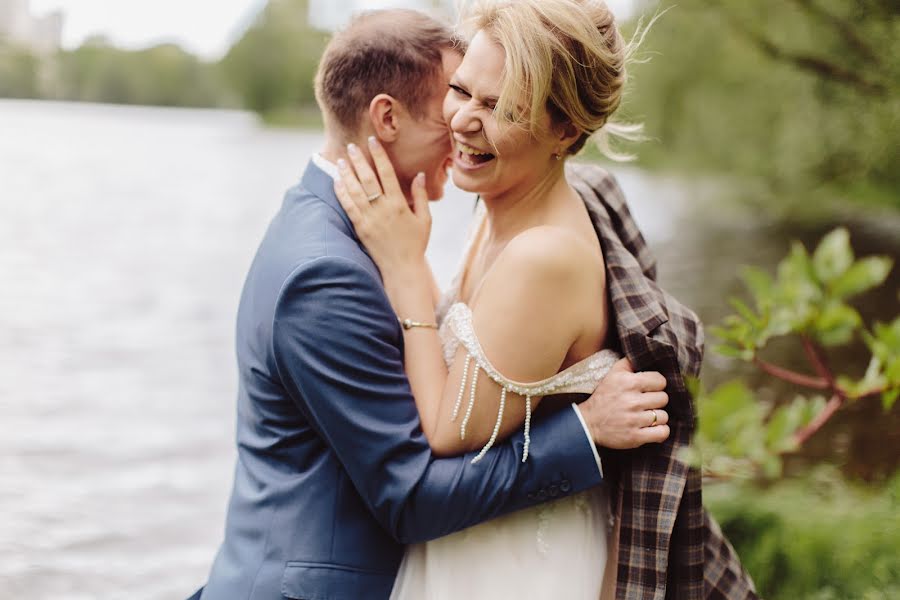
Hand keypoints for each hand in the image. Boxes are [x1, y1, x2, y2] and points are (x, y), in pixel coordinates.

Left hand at [334, 137, 431, 274]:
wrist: (402, 268)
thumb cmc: (416, 244)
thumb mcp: (425, 219)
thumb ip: (421, 196)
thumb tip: (419, 175)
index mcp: (399, 204)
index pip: (387, 173)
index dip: (379, 155)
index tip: (372, 141)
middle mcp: (382, 209)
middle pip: (367, 178)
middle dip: (358, 160)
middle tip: (351, 146)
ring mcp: (369, 219)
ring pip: (354, 190)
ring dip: (346, 173)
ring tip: (340, 159)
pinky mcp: (360, 228)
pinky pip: (348, 207)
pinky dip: (341, 192)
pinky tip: (337, 181)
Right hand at [578, 358, 669, 448]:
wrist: (587, 423)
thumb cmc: (603, 397)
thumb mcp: (612, 374)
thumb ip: (629, 363)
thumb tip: (645, 355)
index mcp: (628, 382)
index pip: (660, 381)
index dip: (656, 385)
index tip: (650, 389)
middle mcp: (632, 400)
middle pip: (663, 398)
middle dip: (656, 401)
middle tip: (646, 403)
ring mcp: (634, 420)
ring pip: (663, 416)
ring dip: (657, 417)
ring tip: (646, 417)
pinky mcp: (635, 437)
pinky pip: (662, 433)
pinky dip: (660, 432)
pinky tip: (652, 429)